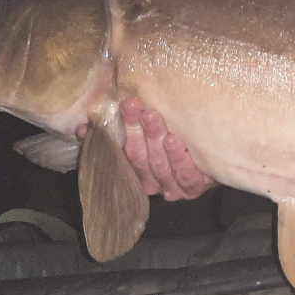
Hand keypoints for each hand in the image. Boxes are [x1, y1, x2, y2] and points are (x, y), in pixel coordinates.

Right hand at [76, 98, 215, 200]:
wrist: (213, 158)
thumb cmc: (174, 145)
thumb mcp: (146, 137)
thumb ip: (116, 132)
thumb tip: (81, 127)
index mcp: (136, 173)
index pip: (121, 154)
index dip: (114, 133)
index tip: (112, 110)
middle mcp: (152, 184)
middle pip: (140, 158)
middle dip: (136, 130)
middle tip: (134, 106)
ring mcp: (172, 188)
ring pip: (159, 166)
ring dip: (155, 140)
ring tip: (153, 118)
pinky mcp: (193, 188)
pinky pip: (185, 175)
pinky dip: (178, 158)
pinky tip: (174, 140)